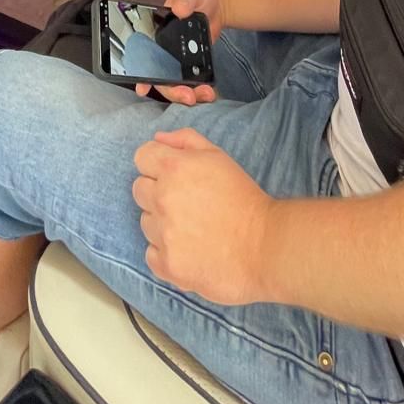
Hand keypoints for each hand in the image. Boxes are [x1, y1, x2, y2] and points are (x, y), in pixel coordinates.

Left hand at [132, 129, 272, 303]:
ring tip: (192, 228)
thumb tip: (159, 139)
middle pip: (139, 189)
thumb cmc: (242, 197)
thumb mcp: (218, 156)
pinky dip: (165, 252)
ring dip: (162, 223)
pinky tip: (188, 249)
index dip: (157, 164)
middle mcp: (163, 198)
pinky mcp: (167, 264)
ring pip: (145, 222)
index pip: (142, 157)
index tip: (173, 175)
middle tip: (185, 202)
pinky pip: (151, 253)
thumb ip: (185, 141)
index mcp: (174, 167)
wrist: (264, 245)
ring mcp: (163, 233)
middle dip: (157, 192)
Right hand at [134, 0, 223, 105]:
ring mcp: (177, 60)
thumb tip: (179, 9)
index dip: (141, 75)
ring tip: (205, 94)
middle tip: (189, 95)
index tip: (143, 88)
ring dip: (188, 94)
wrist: (217, 4)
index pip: (143, 59)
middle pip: (161, 78)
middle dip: (173, 91)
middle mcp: (163, 51)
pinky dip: (199, 90)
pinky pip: (191, 83)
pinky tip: (209, 92)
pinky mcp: (191, 66)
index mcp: (155, 35)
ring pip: (176, 85)